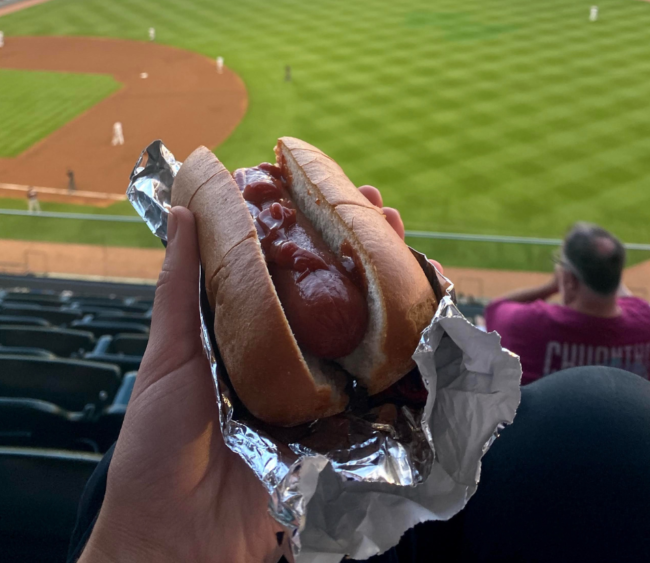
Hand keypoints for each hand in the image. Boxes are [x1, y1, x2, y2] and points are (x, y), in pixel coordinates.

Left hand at [81, 187, 430, 562]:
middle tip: (383, 211)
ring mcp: (317, 395)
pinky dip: (408, 359)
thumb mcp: (168, 355)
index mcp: (244, 333)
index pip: (284, 266)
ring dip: (391, 291)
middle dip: (361, 249)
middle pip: (333, 293)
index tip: (329, 185)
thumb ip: (181, 287)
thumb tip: (180, 207)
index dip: (310, 226)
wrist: (176, 541)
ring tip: (410, 251)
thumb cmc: (157, 446)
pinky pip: (380, 393)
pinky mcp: (340, 436)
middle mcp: (285, 357)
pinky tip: (429, 327)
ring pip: (362, 333)